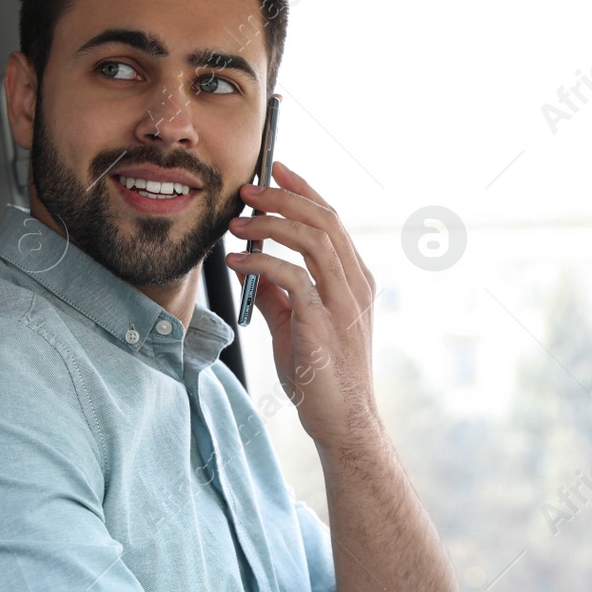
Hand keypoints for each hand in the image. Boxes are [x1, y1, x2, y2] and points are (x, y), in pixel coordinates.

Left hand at [226, 161, 378, 454]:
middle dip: (283, 198)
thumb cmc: (321, 375)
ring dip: (270, 224)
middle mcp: (355, 284)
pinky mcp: (324, 323)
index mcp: (354, 280)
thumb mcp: (294, 325)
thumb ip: (275, 293)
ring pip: (312, 240)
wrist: (341, 421)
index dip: (304, 191)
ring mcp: (344, 303)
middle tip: (247, 190)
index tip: (277, 170)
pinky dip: (261, 262)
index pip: (332, 221)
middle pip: (324, 220)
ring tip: (237, 221)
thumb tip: (248, 265)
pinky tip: (236, 261)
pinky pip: (292, 278)